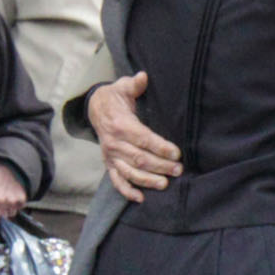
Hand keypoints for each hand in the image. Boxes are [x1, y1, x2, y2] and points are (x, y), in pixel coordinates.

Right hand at [89, 72, 181, 202]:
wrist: (96, 109)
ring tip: (164, 184)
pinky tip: (140, 198)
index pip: (142, 138)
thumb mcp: (123, 87)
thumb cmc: (116, 98)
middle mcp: (114, 143)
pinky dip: (127, 191)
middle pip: (139, 158)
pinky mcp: (109, 164)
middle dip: (160, 166)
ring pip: (129, 172)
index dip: (160, 147)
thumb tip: (143, 76)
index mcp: (121, 125)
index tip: (176, 153)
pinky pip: (116, 180)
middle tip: (178, 170)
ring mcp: (111, 155)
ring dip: (147, 180)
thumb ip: (134, 84)